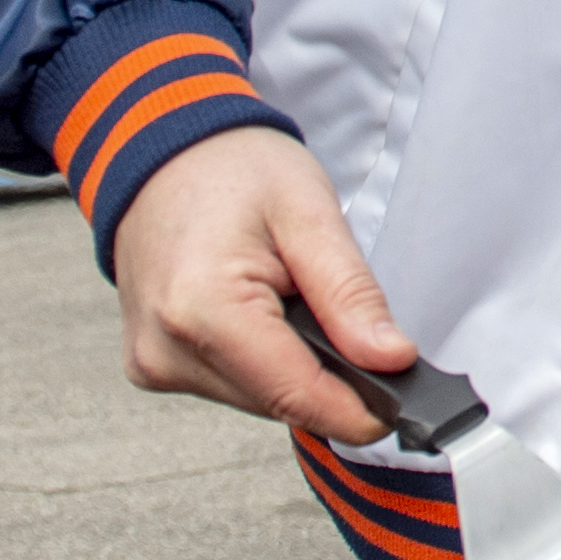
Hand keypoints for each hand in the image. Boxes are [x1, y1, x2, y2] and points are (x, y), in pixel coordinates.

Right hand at [107, 126, 406, 443]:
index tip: (405, 401)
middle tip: (347, 316)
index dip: (361, 408)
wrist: (161, 151)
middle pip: (281, 401)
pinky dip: (262, 358)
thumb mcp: (309, 212)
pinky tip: (263, 309)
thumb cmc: (231, 168)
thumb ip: (350, 293)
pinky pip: (232, 383)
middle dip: (327, 372)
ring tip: (292, 296)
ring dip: (292, 364)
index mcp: (201, 310)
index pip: (298, 396)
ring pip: (259, 398)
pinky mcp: (155, 365)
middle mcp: (167, 349)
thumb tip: (390, 359)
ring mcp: (155, 362)